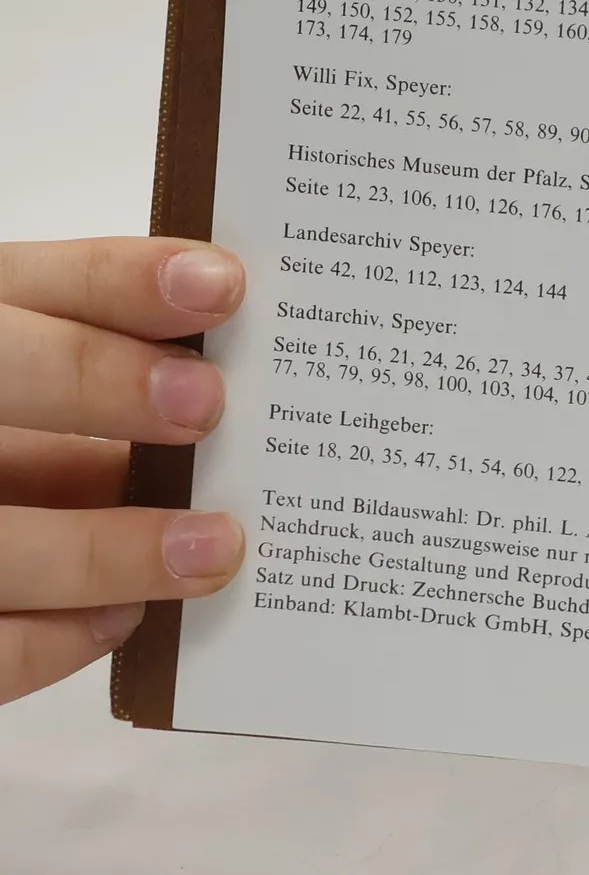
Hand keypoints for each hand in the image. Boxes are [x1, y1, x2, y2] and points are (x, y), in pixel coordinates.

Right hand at [0, 238, 245, 704]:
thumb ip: (113, 362)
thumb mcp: (43, 381)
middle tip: (208, 403)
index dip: (123, 281)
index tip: (222, 286)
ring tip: (216, 548)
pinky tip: (126, 617)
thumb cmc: (23, 429)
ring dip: (102, 547)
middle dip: (98, 382)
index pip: (35, 282)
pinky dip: (53, 635)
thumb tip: (237, 366)